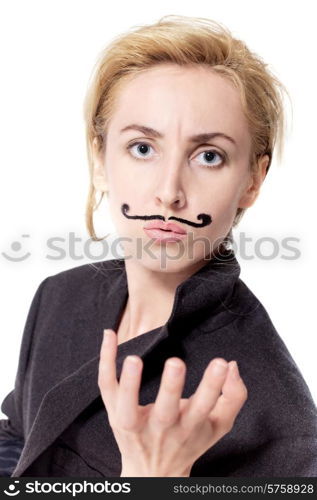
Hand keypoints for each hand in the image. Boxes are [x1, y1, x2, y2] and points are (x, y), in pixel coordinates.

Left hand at [98, 328, 247, 476]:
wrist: (153, 473)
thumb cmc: (188, 441)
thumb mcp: (218, 425)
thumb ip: (233, 396)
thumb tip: (232, 365)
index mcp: (189, 427)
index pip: (203, 407)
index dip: (213, 386)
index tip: (221, 362)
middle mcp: (161, 428)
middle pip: (166, 410)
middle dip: (171, 387)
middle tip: (176, 363)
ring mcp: (134, 423)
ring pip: (128, 407)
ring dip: (129, 384)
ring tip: (133, 359)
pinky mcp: (114, 414)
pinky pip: (106, 387)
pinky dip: (105, 362)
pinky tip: (109, 335)